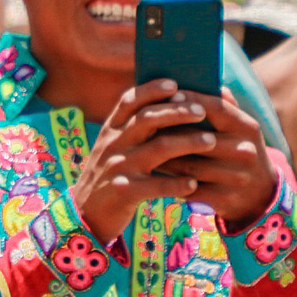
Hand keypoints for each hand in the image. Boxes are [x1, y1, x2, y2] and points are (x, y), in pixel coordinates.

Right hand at [71, 79, 213, 241]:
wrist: (85, 213)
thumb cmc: (110, 175)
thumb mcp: (112, 147)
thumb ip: (132, 129)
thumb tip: (169, 105)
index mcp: (111, 130)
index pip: (129, 101)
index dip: (152, 90)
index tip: (175, 83)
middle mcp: (113, 144)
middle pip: (148, 119)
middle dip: (177, 112)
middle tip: (202, 111)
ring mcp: (118, 167)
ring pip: (158, 149)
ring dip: (188, 143)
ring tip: (211, 141)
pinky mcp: (125, 191)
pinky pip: (157, 185)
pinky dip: (178, 184)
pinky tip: (193, 184)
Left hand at [153, 88, 276, 229]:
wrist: (259, 195)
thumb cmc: (238, 149)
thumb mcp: (239, 127)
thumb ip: (223, 103)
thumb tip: (206, 78)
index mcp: (248, 128)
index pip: (216, 108)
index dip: (191, 101)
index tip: (169, 95)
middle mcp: (246, 152)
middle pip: (198, 139)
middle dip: (169, 132)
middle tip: (144, 124)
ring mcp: (236, 178)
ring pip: (189, 165)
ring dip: (164, 157)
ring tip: (144, 148)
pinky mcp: (225, 200)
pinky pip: (189, 188)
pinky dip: (170, 180)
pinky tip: (155, 173)